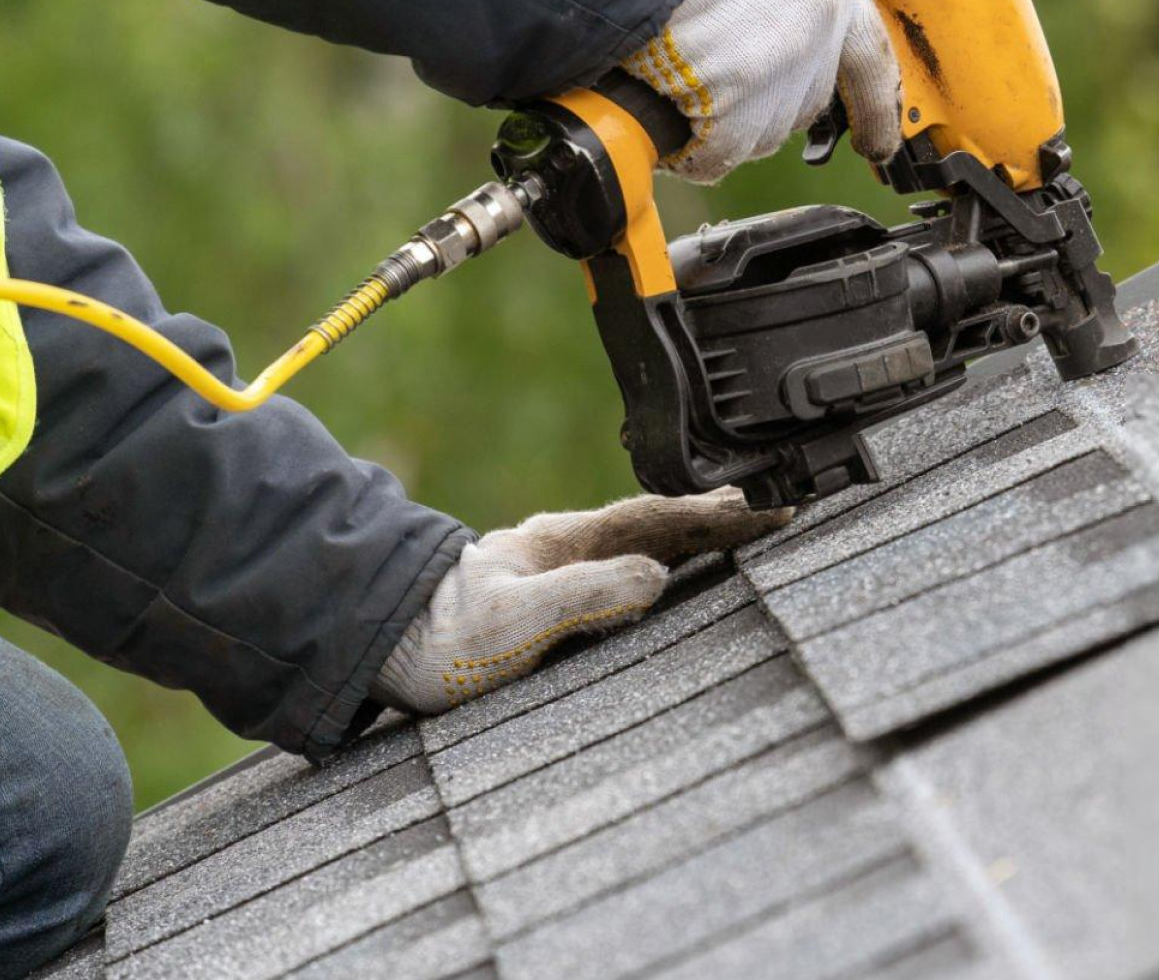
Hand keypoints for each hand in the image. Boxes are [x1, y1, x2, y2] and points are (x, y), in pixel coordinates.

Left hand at [369, 488, 790, 712]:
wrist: (378, 649)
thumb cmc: (438, 642)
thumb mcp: (514, 621)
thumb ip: (584, 597)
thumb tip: (656, 577)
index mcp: (566, 542)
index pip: (660, 519)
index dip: (720, 516)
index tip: (772, 509)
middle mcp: (567, 548)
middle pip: (661, 523)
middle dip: (722, 516)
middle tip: (780, 508)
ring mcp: (559, 570)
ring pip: (645, 543)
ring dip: (697, 536)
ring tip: (746, 531)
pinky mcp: (551, 599)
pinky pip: (626, 568)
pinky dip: (667, 562)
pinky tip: (677, 573)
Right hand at [624, 0, 901, 182]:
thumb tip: (763, 30)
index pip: (870, 56)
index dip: (875, 104)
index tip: (880, 141)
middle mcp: (820, 24)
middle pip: (803, 102)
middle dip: (758, 105)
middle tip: (708, 82)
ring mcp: (783, 69)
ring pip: (761, 133)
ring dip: (717, 124)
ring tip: (672, 76)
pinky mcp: (741, 106)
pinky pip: (719, 155)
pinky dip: (689, 148)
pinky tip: (663, 111)